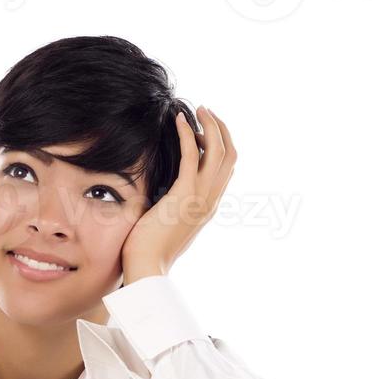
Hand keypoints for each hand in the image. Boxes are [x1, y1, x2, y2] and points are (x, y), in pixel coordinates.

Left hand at [120, 105, 235, 284]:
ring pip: (218, 150)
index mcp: (208, 208)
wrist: (146, 269)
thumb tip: (162, 197)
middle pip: (230, 155)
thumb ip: (173, 208)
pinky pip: (193, 155)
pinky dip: (188, 133)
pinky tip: (179, 120)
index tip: (205, 130)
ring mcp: (201, 197)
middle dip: (221, 128)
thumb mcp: (167, 226)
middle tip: (206, 111)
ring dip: (209, 124)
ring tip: (197, 108)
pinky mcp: (184, 194)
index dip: (220, 145)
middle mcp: (211, 201)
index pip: (226, 169)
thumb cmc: (149, 251)